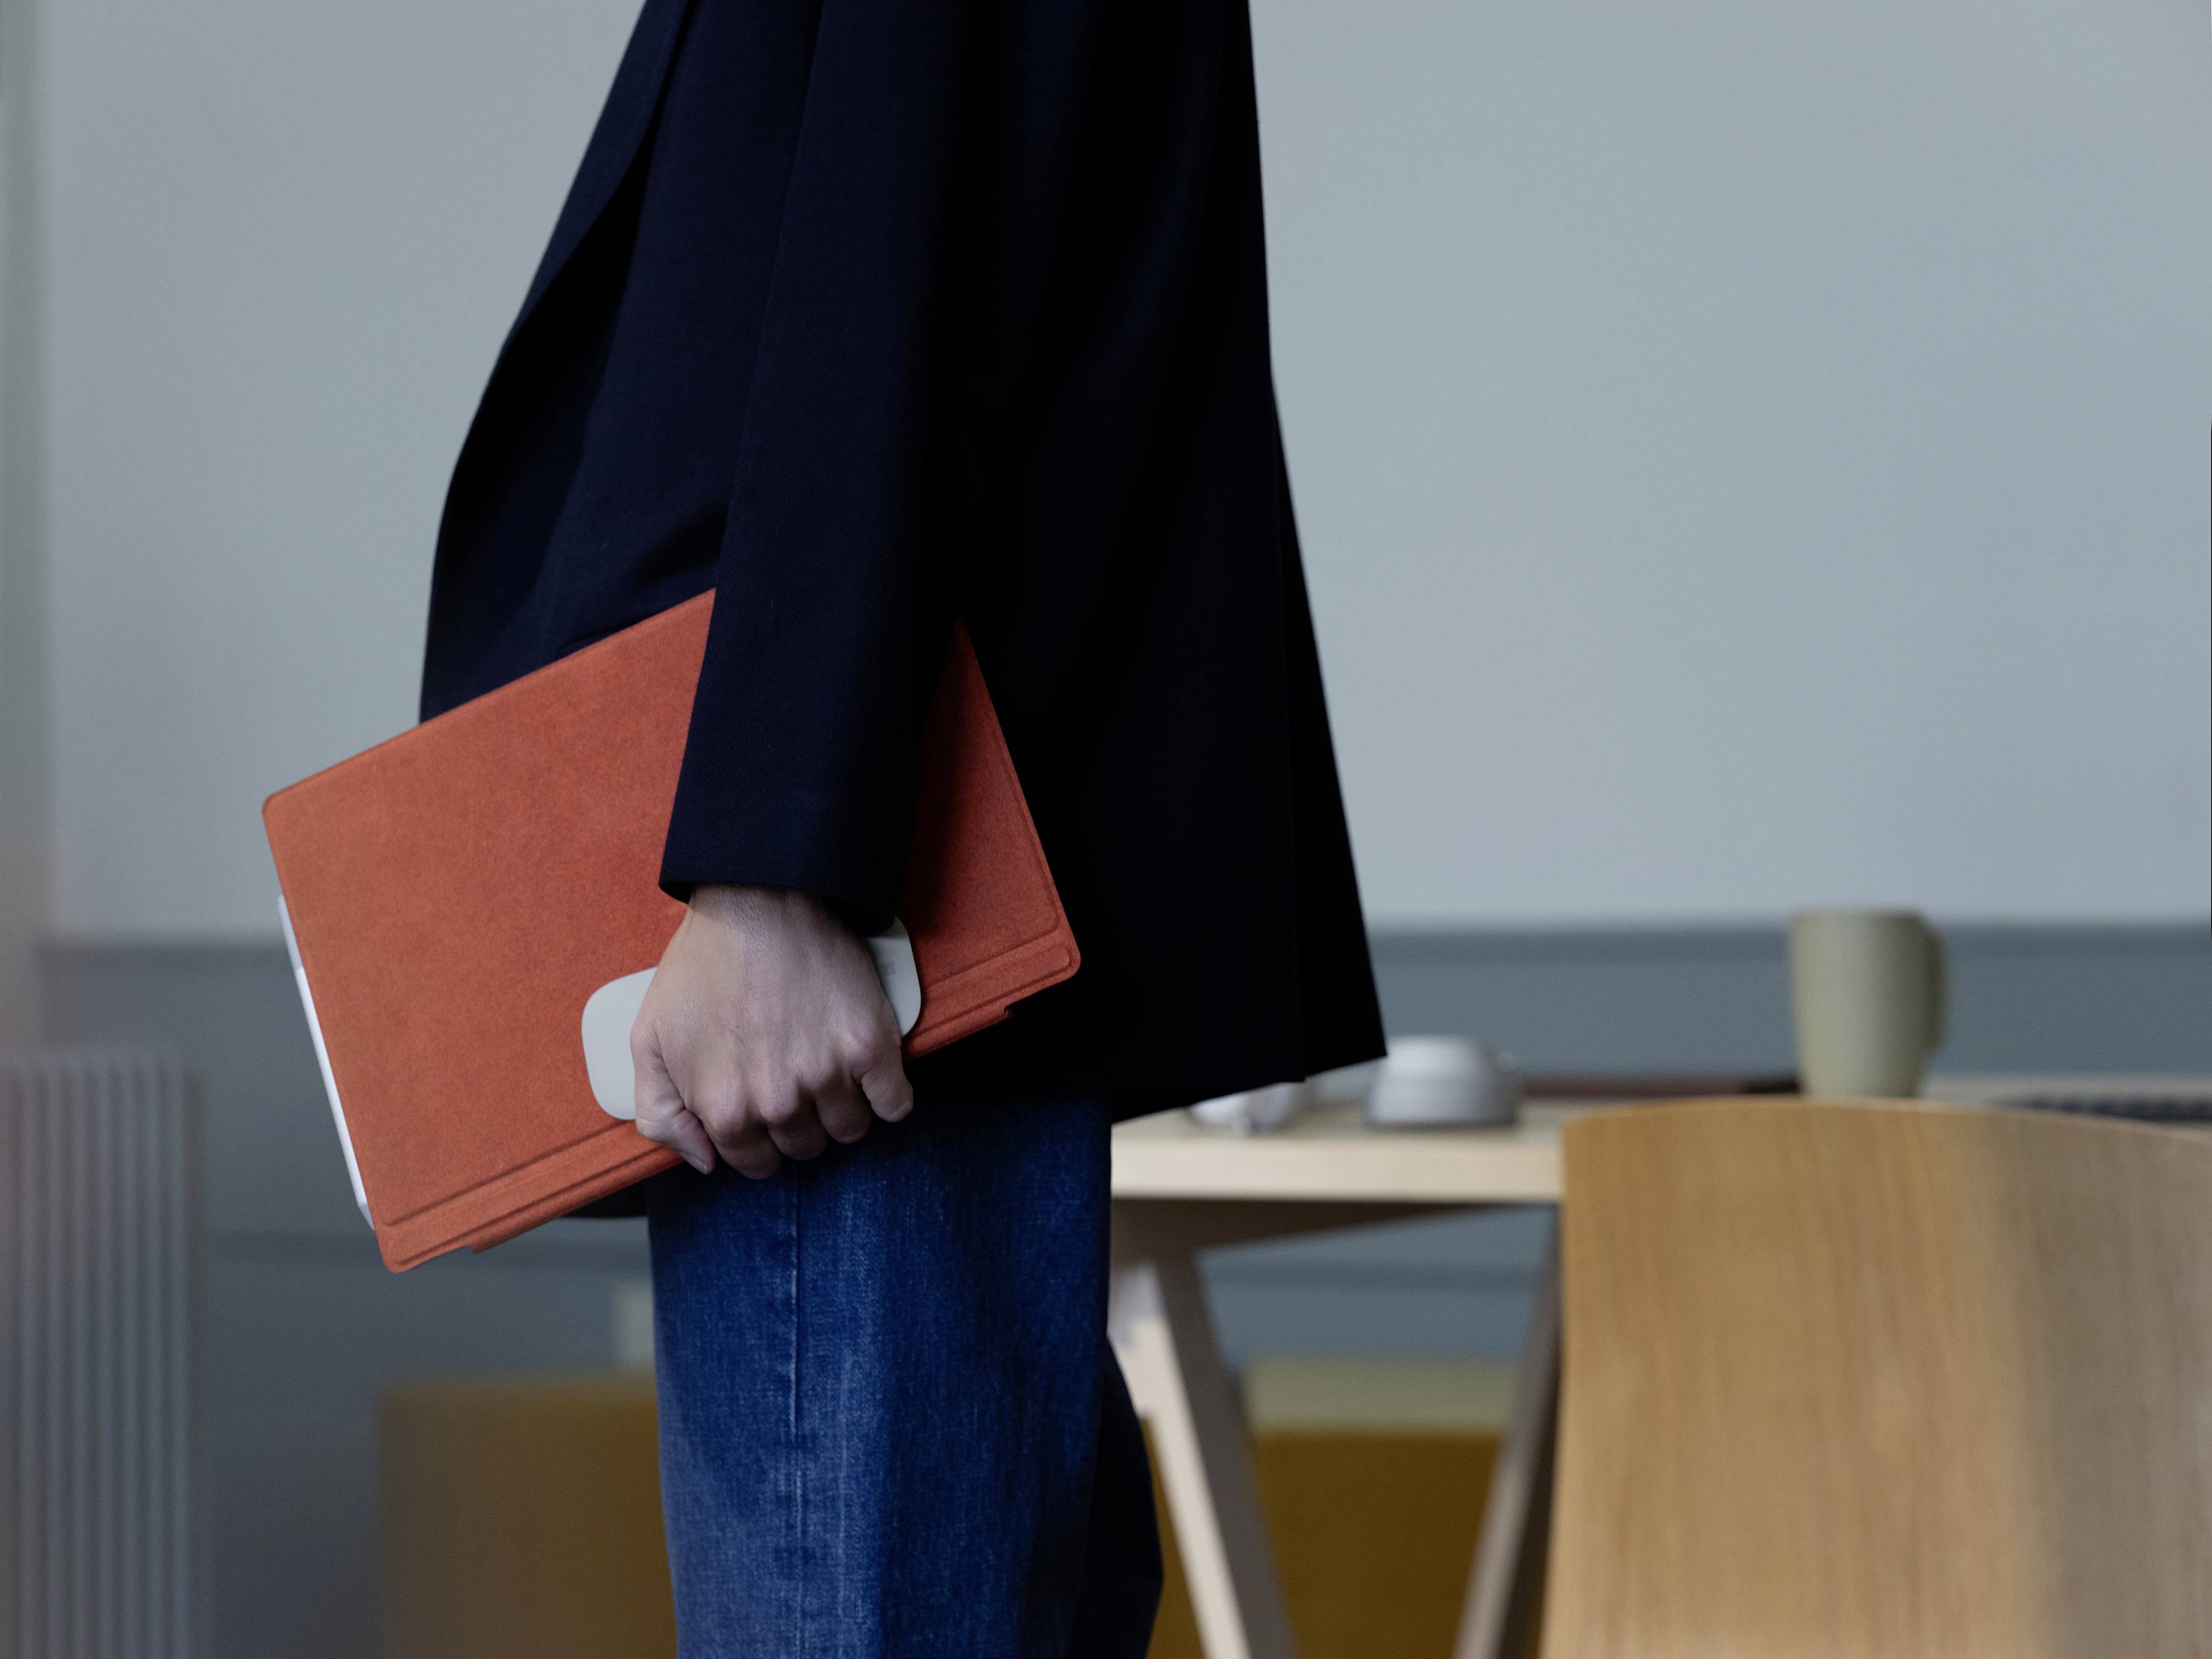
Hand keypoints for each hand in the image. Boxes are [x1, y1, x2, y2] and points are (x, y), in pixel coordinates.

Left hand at [630, 885, 913, 1178]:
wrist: (758, 902)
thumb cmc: (703, 965)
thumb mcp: (650, 1039)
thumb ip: (661, 1113)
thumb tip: (703, 1161)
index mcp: (724, 1109)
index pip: (755, 1162)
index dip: (760, 1138)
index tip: (765, 1108)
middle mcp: (777, 1102)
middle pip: (805, 1147)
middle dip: (799, 1122)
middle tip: (794, 1078)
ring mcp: (827, 1075)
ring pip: (850, 1129)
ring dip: (843, 1109)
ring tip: (830, 1070)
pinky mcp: (870, 1047)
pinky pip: (896, 1105)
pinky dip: (889, 1097)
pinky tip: (872, 1075)